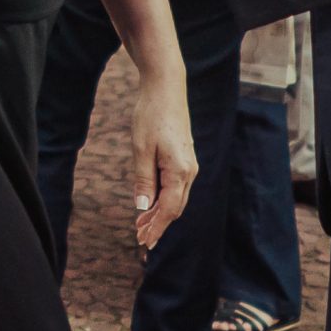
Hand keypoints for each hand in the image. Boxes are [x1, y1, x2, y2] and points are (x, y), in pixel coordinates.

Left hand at [130, 71, 198, 253]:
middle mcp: (189, 171)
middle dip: (158, 224)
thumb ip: (144, 179)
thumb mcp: (141, 148)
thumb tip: (143, 207)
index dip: (157, 227)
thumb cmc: (151, 115)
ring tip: (142, 225)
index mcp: (180, 171)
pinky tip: (151, 202)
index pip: (170, 209)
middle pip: (175, 207)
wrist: (166, 88)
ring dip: (160, 212)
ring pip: (176, 197)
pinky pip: (175, 186)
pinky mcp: (183, 158)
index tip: (144, 242)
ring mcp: (188, 164)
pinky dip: (163, 198)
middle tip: (140, 239)